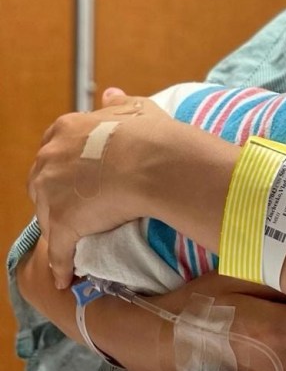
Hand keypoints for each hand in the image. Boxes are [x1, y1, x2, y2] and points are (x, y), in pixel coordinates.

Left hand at [28, 88, 233, 289]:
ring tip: (78, 243)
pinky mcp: (62, 222)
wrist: (156, 162)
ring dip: (60, 230)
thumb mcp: (136, 109)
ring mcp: (52, 191)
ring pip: (48, 217)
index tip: (81, 177)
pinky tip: (67, 277)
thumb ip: (118, 103)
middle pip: (42, 185)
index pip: (53, 153)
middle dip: (57, 198)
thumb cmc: (151, 135)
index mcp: (65, 130)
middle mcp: (50, 158)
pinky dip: (62, 265)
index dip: (67, 168)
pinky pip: (59, 250)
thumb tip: (109, 93)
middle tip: (83, 209)